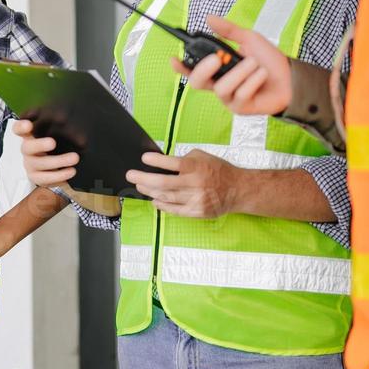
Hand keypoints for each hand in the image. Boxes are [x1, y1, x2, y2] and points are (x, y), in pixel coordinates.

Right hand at [11, 118, 79, 187]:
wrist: (56, 162)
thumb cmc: (54, 142)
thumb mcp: (54, 130)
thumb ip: (56, 124)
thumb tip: (64, 118)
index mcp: (28, 135)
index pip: (18, 129)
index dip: (20, 127)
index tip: (29, 125)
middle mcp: (27, 150)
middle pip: (27, 147)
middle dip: (39, 145)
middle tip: (53, 142)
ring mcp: (30, 165)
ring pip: (39, 164)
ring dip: (58, 161)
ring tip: (75, 158)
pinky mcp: (37, 178)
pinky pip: (45, 179)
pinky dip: (59, 176)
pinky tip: (72, 171)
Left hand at [127, 149, 242, 217]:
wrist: (237, 190)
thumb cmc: (219, 171)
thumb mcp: (203, 156)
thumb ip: (184, 159)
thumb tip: (163, 163)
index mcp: (195, 167)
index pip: (170, 163)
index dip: (155, 160)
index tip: (143, 159)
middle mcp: (194, 183)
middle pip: (162, 182)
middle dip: (143, 178)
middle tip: (131, 175)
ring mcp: (194, 199)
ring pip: (166, 197)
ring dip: (150, 191)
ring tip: (140, 186)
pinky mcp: (196, 212)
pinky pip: (174, 210)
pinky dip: (162, 205)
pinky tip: (154, 200)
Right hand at [174, 15, 293, 116]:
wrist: (291, 77)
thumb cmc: (269, 60)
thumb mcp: (249, 39)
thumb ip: (228, 30)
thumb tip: (209, 18)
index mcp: (218, 69)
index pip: (193, 69)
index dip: (180, 66)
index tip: (174, 58)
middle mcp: (219, 84)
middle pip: (197, 82)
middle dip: (204, 69)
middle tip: (217, 58)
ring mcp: (229, 98)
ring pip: (222, 87)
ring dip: (241, 72)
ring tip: (255, 64)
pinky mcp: (240, 108)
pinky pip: (240, 93)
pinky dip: (253, 80)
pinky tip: (262, 76)